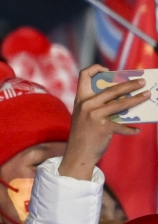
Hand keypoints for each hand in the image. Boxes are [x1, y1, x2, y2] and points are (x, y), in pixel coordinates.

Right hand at [61, 64, 148, 180]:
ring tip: (147, 95)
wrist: (77, 154)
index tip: (108, 71)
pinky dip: (130, 129)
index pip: (84, 75)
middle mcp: (86, 104)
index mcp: (81, 99)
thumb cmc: (83, 134)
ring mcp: (94, 115)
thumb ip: (97, 106)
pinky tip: (136, 130)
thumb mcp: (85, 116)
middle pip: (111, 89)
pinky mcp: (103, 127)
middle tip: (141, 82)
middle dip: (129, 84)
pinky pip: (122, 126)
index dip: (95, 69)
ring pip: (121, 103)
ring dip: (137, 98)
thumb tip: (122, 99)